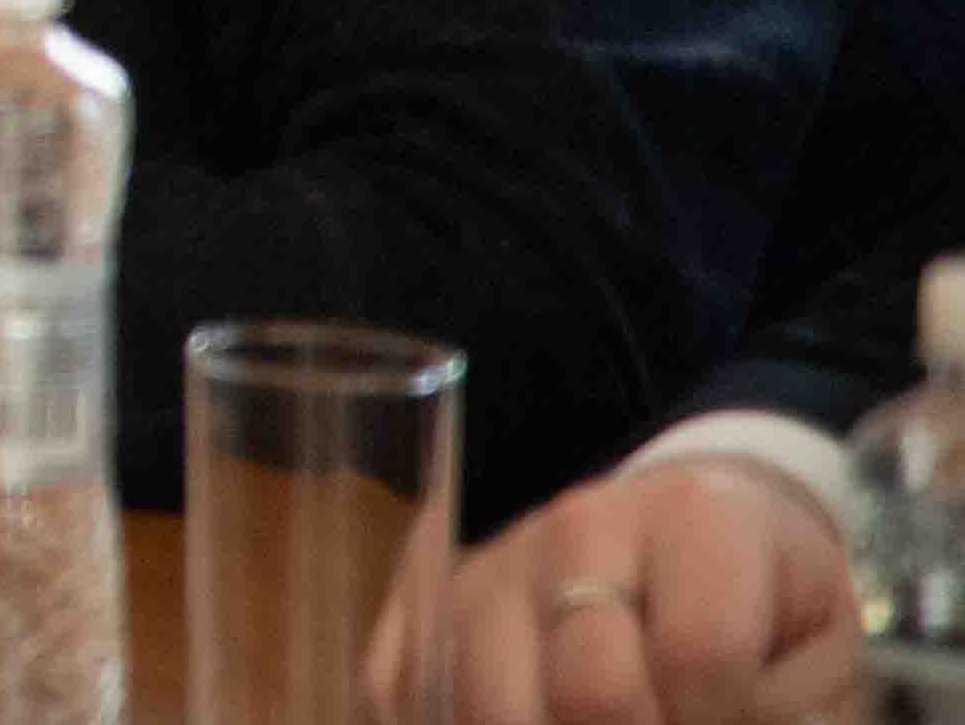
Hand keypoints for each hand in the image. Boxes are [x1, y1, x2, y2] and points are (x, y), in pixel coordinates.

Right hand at [408, 453, 856, 724]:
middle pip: (591, 689)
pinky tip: (516, 719)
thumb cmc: (769, 609)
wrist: (697, 534)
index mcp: (694, 519)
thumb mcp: (818, 657)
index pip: (701, 654)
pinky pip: (404, 691)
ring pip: (490, 705)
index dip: (722, 718)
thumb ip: (783, 714)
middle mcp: (576, 525)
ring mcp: (491, 562)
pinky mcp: (426, 601)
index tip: (733, 720)